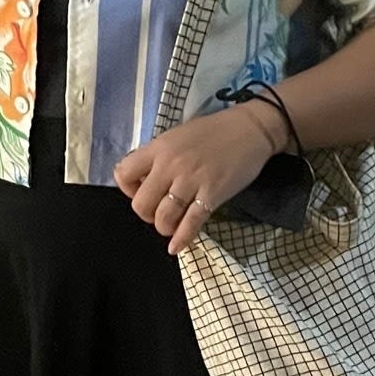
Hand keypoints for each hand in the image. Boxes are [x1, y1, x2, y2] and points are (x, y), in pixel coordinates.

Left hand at [112, 104, 285, 255]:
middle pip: (141, 203)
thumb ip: (159, 156)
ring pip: (163, 217)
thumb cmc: (214, 131)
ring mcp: (191, 181)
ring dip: (164, 227)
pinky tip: (176, 247)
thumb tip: (145, 179)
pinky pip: (191, 223)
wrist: (251, 129)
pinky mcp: (212, 194)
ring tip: (171, 225)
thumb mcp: (177, 136)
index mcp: (159, 148)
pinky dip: (181, 239)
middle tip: (158, 213)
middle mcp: (170, 165)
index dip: (128, 189)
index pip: (124, 173)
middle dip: (147, 215)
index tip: (140, 192)